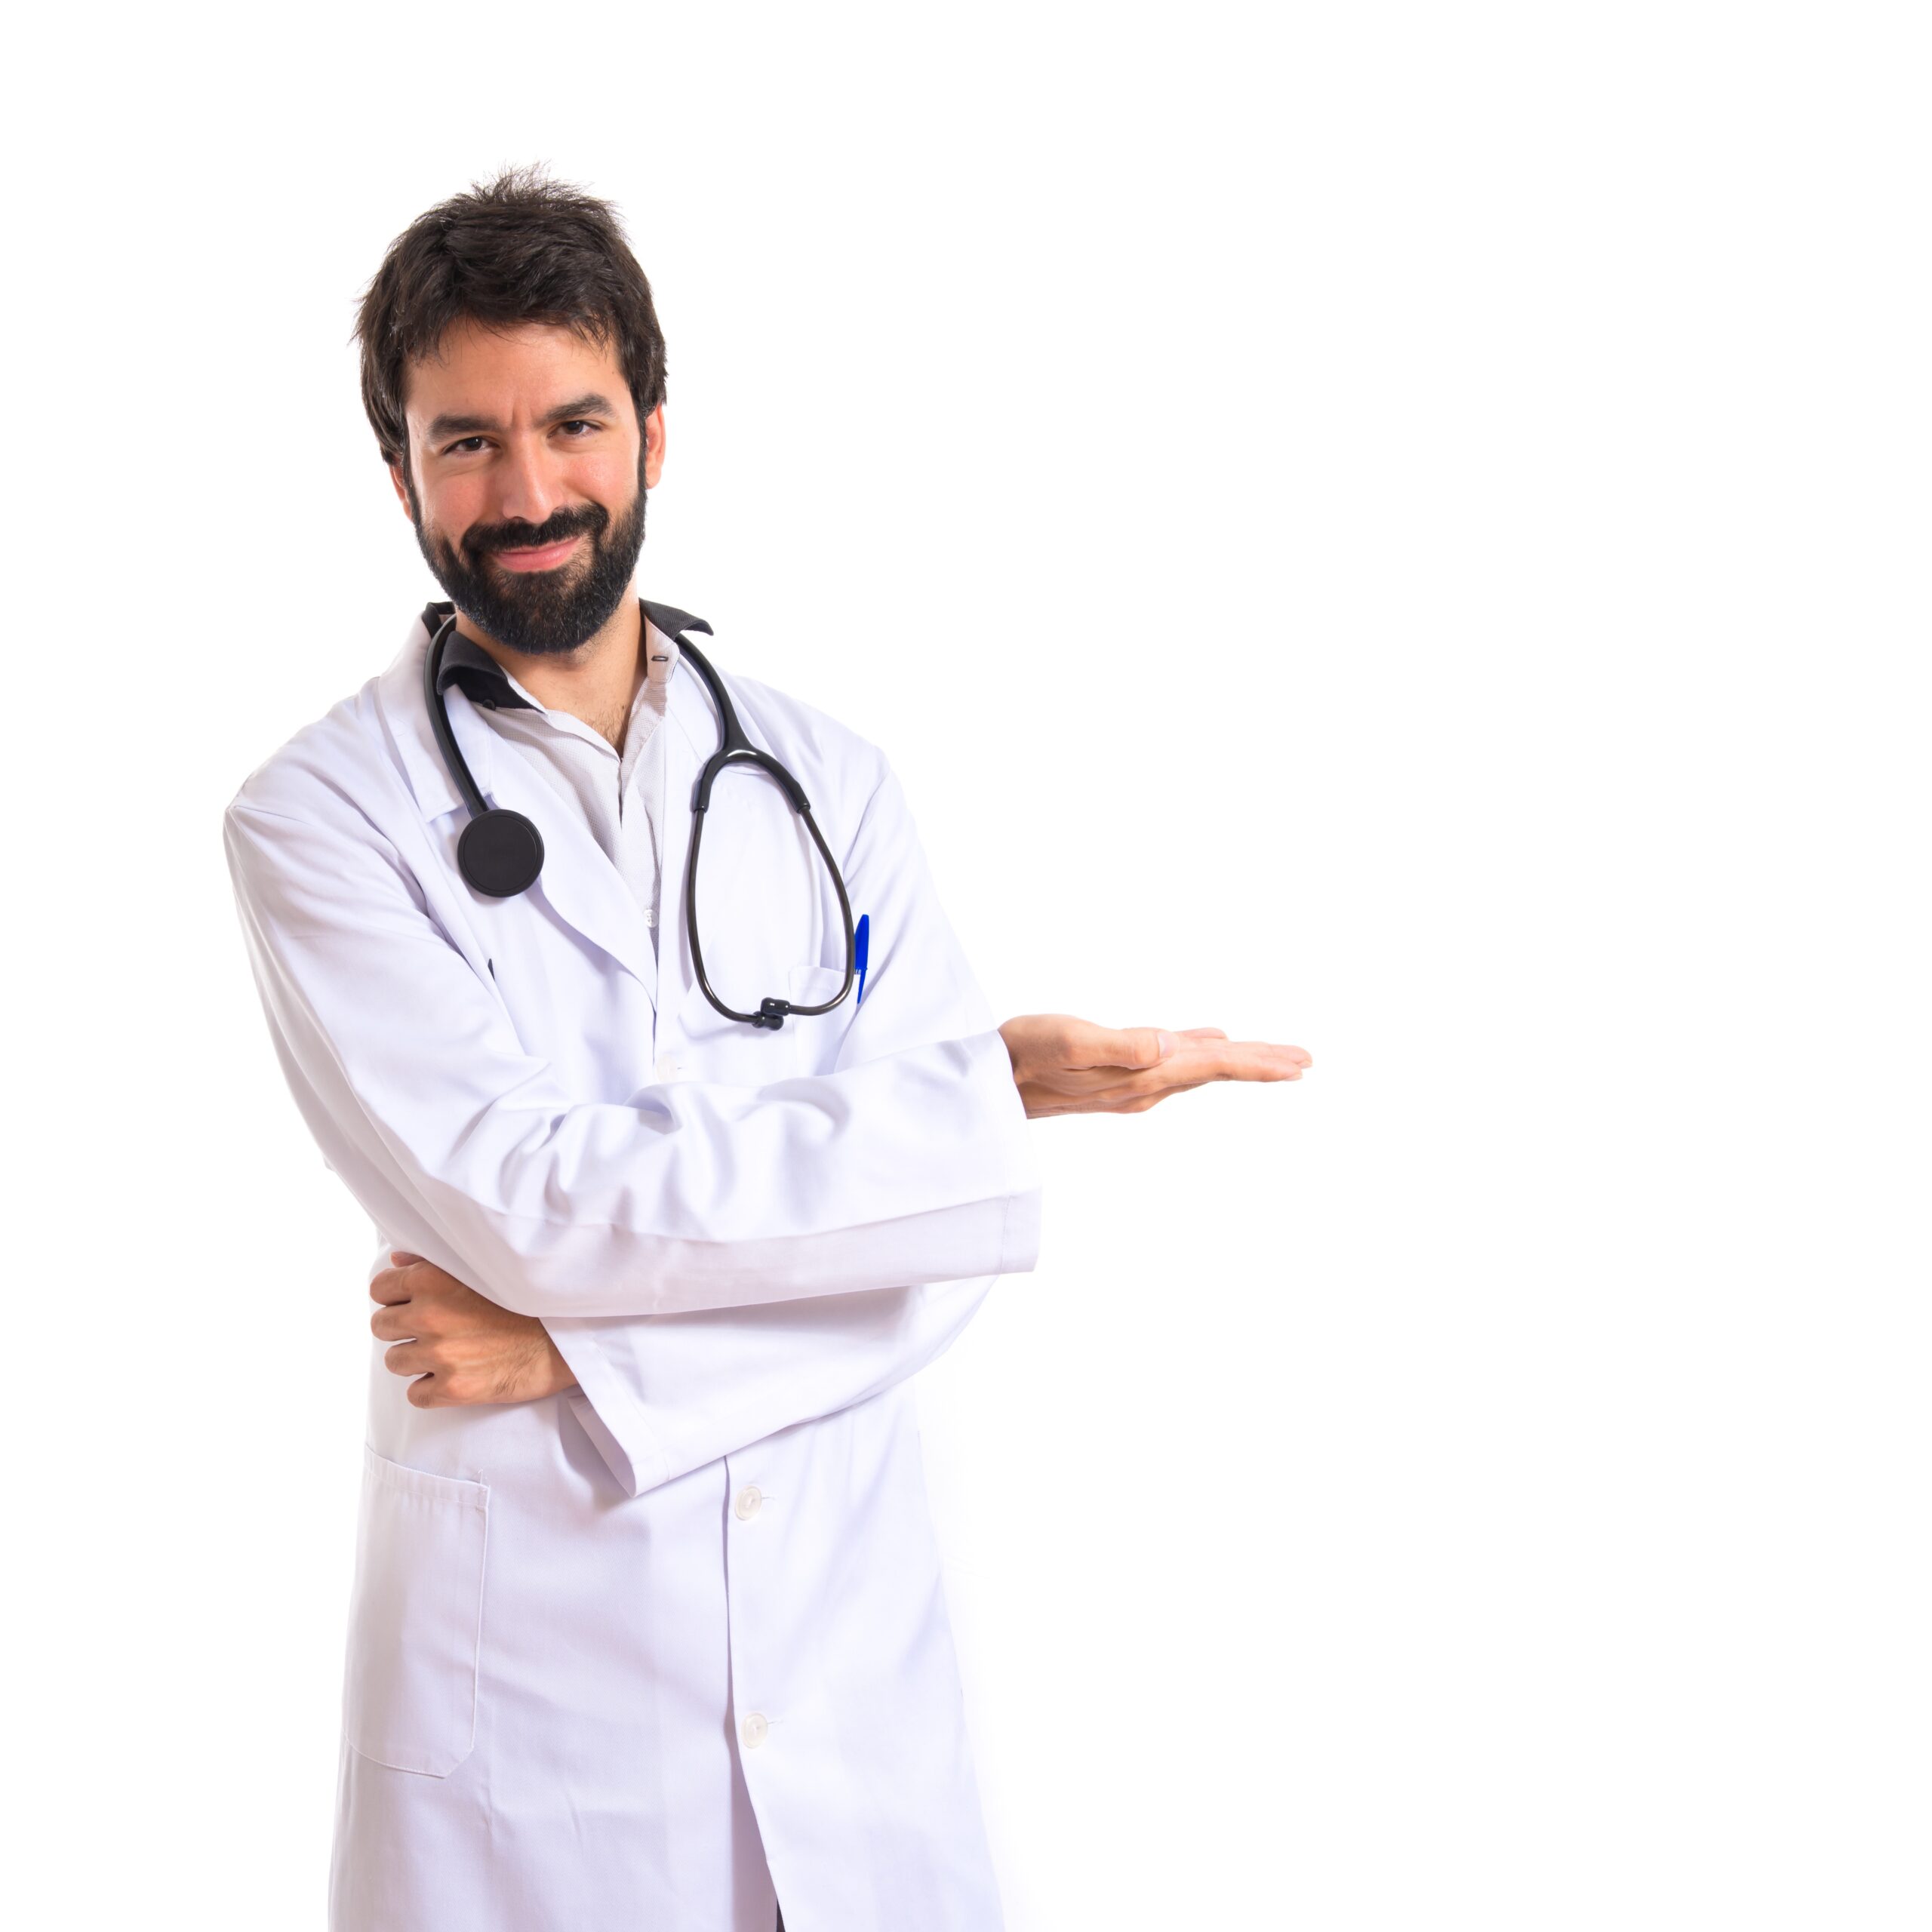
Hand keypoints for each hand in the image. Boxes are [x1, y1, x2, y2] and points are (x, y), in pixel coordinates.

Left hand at [369, 1251, 579, 1407]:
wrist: (567, 1338)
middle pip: (381, 1326)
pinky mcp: (453, 1387)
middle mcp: (430, 1314)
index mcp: (433, 1279)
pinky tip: (455, 1375)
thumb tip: (397, 1262)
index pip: (380, 1289)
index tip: (414, 1303)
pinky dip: (431, 1388)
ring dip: (416, 1359)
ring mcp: (440, 1353)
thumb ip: (433, 1261)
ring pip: (395, 1361)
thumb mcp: (482, 1267)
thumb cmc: (528, 1299)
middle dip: (403, 1328)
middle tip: (433, 1329)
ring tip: (448, 1351)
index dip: (396, 1297)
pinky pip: (416, 1394)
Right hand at [997, 1015, 1310, 1117]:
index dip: (1258, 1063)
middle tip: (1306, 1061)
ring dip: (1236, 1060)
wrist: (987, 1083)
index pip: (1213, 1065)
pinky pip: (1171, 1060)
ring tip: (1272, 1057)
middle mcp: (1144, 1084)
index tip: (1301, 1064)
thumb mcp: (1070, 1042)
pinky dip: (1198, 1049)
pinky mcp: (1115, 1072)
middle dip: (1261, 1065)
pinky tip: (1206, 1041)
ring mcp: (1131, 1081)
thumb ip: (1120, 1046)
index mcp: (1142, 1075)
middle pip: (1214, 1070)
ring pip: (1197, 1066)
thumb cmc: (1022, 1055)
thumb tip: (1169, 1043)